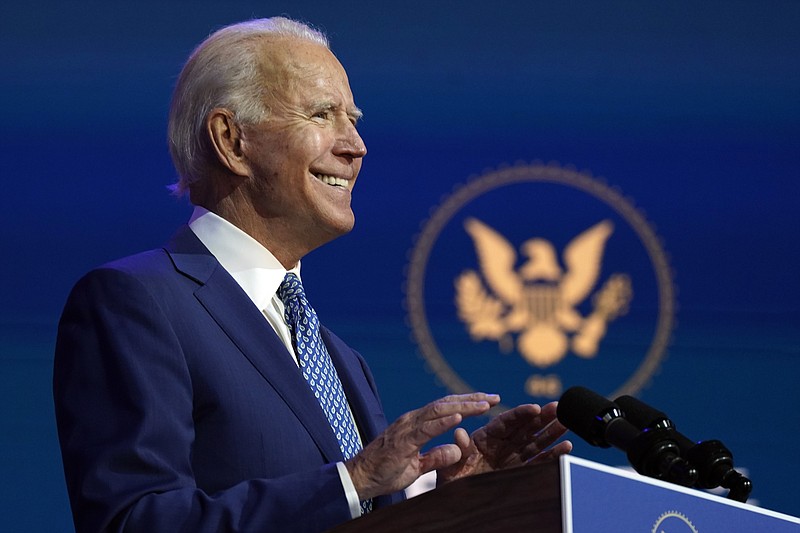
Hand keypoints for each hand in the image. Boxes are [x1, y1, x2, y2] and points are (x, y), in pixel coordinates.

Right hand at [345, 393, 500, 499]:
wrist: (359, 478)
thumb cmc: (385, 471)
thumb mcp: (418, 467)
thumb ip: (437, 457)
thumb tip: (457, 451)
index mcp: (416, 423)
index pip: (446, 408)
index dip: (468, 403)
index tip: (489, 402)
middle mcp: (412, 419)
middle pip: (446, 403)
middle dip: (472, 399)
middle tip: (495, 397)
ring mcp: (406, 427)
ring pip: (439, 410)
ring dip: (464, 406)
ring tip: (485, 404)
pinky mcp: (402, 440)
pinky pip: (426, 428)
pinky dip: (443, 421)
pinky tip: (460, 417)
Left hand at [437, 401, 571, 483]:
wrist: (458, 502)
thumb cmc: (452, 481)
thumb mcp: (450, 466)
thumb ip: (459, 451)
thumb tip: (459, 433)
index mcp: (485, 437)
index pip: (505, 422)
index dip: (520, 414)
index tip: (534, 408)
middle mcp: (502, 445)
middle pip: (524, 428)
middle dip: (541, 417)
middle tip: (558, 407)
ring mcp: (513, 458)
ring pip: (536, 442)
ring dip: (552, 432)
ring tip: (567, 422)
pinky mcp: (521, 472)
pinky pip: (539, 462)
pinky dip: (553, 455)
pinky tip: (566, 446)